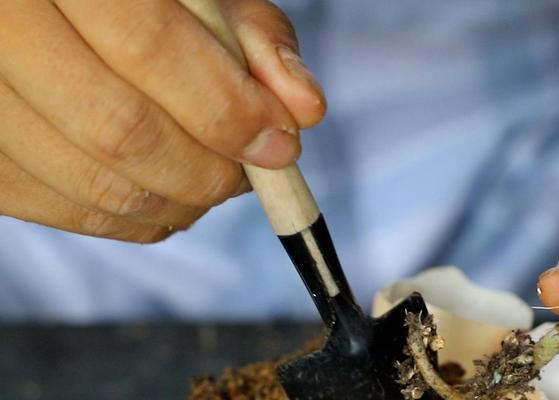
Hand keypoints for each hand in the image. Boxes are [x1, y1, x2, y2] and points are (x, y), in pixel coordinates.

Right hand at [0, 0, 324, 241]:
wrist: (54, 13)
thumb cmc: (140, 3)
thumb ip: (253, 38)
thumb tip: (304, 110)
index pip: (148, 47)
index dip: (226, 107)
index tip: (280, 143)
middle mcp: (0, 24)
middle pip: (117, 128)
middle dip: (206, 170)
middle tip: (247, 175)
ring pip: (85, 181)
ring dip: (173, 203)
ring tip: (213, 186)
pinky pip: (49, 207)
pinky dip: (122, 219)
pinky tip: (163, 201)